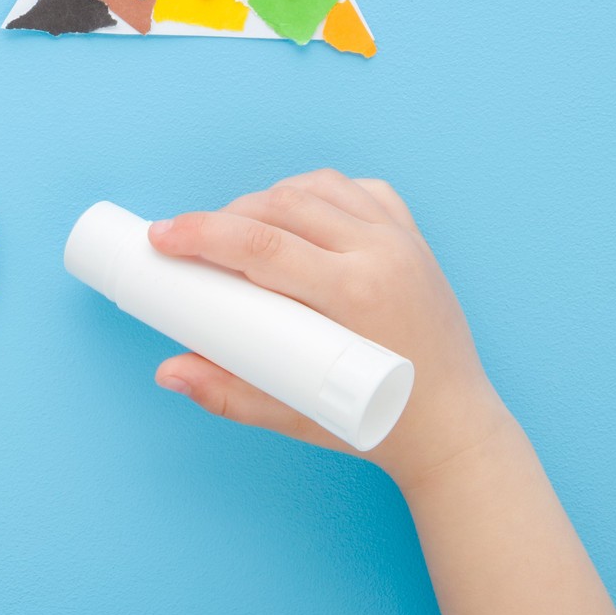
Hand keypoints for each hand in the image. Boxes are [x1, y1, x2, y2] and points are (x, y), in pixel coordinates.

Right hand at [148, 170, 512, 491]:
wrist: (454, 427)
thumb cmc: (380, 425)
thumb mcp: (297, 415)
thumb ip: (228, 393)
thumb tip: (168, 372)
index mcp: (354, 294)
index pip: (261, 244)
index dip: (202, 233)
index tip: (162, 236)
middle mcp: (381, 255)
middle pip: (281, 206)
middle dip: (224, 216)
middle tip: (189, 240)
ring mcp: (402, 240)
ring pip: (317, 187)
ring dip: (268, 199)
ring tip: (237, 228)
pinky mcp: (413, 237)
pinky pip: (358, 190)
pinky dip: (318, 193)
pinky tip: (295, 214)